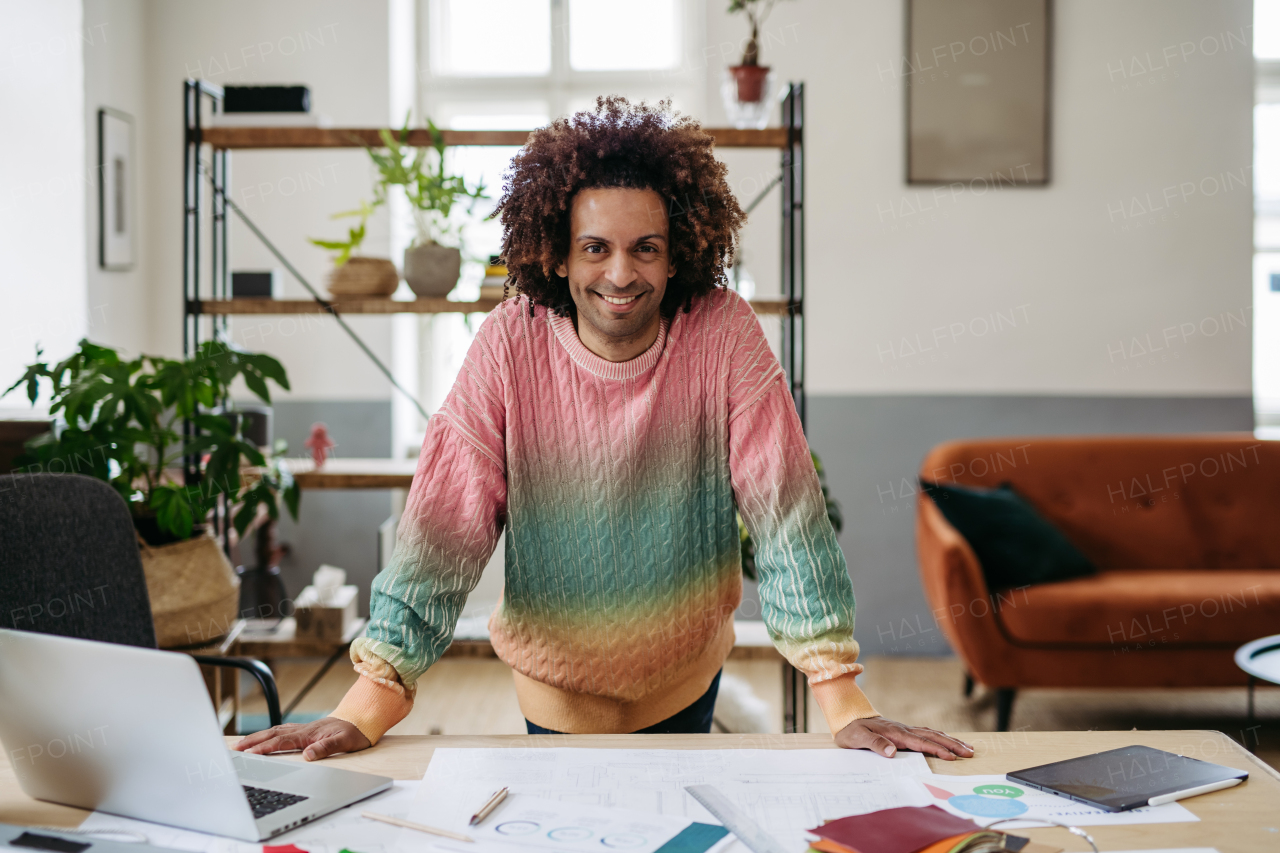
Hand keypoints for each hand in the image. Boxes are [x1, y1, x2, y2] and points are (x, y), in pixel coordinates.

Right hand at [233, 717, 370, 760]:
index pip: (282, 742)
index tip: (249, 754)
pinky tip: (263, 738)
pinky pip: (282, 730)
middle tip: (235, 749)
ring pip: (275, 731)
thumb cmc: (354, 732)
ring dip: (257, 737)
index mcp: (309, 734)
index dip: (265, 748)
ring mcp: (303, 728)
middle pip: (273, 735)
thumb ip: (327, 747)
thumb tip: (308, 755)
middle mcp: (303, 730)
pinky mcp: (305, 730)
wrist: (362, 719)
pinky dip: (269, 734)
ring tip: (241, 744)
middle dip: (253, 741)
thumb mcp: (345, 742)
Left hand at [835, 716, 973, 760]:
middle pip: (933, 736)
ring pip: (932, 733)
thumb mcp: (858, 739)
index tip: (952, 758)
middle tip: (971, 752)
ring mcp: (904, 729)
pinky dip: (939, 737)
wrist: (847, 718)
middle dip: (952, 745)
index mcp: (896, 733)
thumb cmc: (852, 731)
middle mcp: (903, 730)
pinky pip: (926, 733)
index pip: (921, 743)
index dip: (937, 750)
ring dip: (950, 740)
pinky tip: (947, 741)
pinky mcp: (903, 731)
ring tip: (967, 747)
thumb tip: (893, 752)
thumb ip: (875, 744)